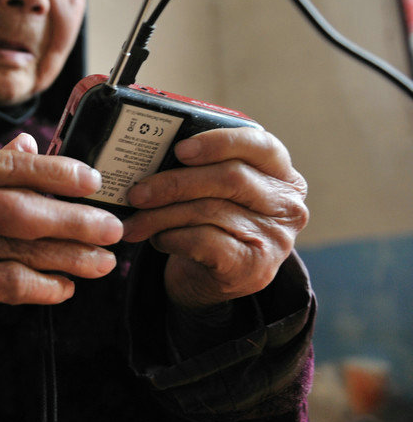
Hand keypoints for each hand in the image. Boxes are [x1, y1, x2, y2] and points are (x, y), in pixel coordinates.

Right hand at [0, 133, 122, 361]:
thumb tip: (28, 147)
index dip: (50, 171)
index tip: (92, 180)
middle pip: (13, 207)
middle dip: (71, 218)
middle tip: (111, 227)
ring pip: (15, 247)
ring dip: (68, 255)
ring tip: (103, 260)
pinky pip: (5, 282)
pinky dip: (42, 285)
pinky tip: (64, 287)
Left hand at [122, 127, 308, 309]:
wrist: (212, 279)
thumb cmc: (212, 223)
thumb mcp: (215, 191)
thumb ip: (201, 168)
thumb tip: (150, 155)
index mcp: (282, 174)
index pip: (260, 145)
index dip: (218, 143)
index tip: (180, 149)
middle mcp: (286, 205)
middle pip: (229, 178)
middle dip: (175, 183)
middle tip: (137, 192)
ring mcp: (274, 239)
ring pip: (209, 211)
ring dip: (161, 215)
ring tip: (135, 221)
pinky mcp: (253, 268)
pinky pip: (203, 242)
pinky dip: (172, 238)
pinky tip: (158, 239)